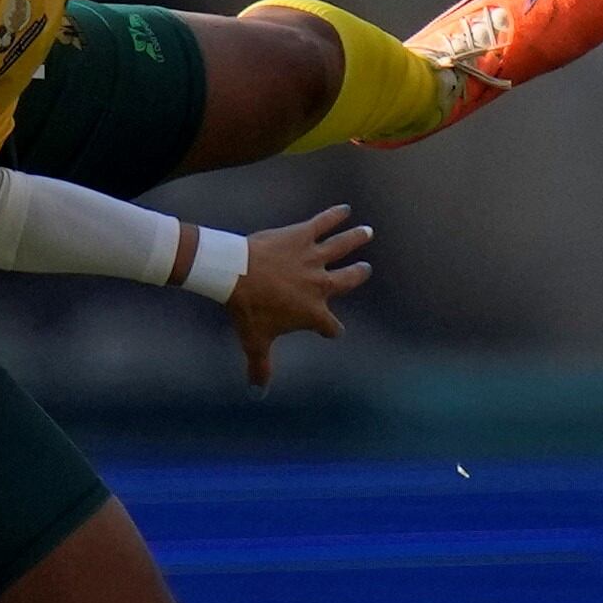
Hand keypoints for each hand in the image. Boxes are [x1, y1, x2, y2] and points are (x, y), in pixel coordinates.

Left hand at [226, 204, 372, 385]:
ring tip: (367, 232)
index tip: (332, 332)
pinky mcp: (302, 236)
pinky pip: (323, 223)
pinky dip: (334, 215)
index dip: (332, 331)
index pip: (331, 327)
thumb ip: (261, 368)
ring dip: (356, 239)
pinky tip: (344, 209)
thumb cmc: (247, 310)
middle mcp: (321, 284)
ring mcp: (313, 259)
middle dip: (358, 275)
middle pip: (348, 280)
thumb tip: (257, 394)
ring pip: (342, 247)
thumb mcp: (256, 342)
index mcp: (313, 312)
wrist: (236, 274)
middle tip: (365, 268)